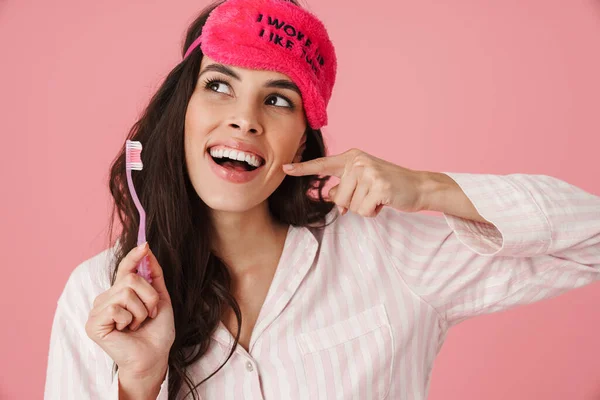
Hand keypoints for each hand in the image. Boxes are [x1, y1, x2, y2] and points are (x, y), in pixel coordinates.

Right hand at [85, 242, 174, 382]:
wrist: (154, 356)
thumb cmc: (157, 332)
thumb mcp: (160, 299)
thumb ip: (154, 275)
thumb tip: (147, 251)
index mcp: (120, 292)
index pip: (125, 269)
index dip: (134, 256)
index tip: (145, 245)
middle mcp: (106, 298)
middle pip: (131, 279)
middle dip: (150, 297)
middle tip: (149, 314)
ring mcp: (98, 310)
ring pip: (126, 292)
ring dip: (141, 310)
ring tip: (137, 324)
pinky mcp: (93, 323)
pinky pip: (116, 308)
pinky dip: (129, 320)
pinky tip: (126, 331)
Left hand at [283, 148, 425, 216]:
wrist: (419, 186)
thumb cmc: (388, 186)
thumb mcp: (363, 182)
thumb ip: (344, 187)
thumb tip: (330, 196)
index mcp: (351, 158)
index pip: (322, 165)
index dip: (303, 169)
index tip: (285, 169)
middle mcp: (358, 161)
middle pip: (338, 198)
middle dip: (354, 204)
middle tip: (371, 195)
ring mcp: (369, 172)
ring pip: (351, 206)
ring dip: (365, 208)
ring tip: (379, 197)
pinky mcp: (379, 185)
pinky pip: (364, 210)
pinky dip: (374, 212)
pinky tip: (384, 202)